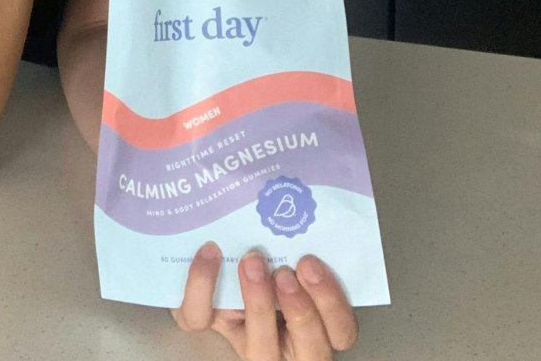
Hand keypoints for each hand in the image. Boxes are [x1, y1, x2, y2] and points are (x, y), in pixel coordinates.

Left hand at [170, 242, 359, 358]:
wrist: (217, 241)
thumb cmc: (267, 241)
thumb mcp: (290, 242)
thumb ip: (303, 236)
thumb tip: (310, 194)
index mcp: (318, 322)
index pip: (341, 331)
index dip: (331, 303)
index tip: (311, 262)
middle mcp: (286, 341)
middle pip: (310, 351)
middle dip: (301, 310)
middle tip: (285, 271)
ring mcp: (246, 337)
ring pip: (259, 349)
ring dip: (259, 303)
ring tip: (252, 261)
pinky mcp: (205, 322)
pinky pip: (199, 317)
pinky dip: (202, 285)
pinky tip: (211, 252)